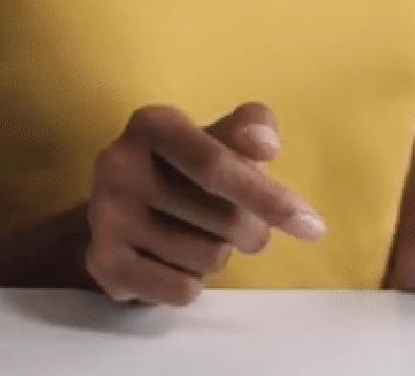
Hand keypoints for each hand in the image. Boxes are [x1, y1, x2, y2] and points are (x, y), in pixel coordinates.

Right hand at [84, 102, 325, 305]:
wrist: (117, 209)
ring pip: (207, 258)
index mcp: (153, 124)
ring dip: (220, 255)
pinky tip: (176, 261)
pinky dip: (194, 282)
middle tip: (244, 227)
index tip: (312, 227)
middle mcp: (118, 165)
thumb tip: (266, 145)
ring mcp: (106, 216)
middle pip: (222, 218)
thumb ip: (252, 127)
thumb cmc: (187, 168)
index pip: (217, 165)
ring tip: (200, 236)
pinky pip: (181, 289)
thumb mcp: (219, 136)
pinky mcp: (102, 263)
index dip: (269, 197)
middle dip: (251, 230)